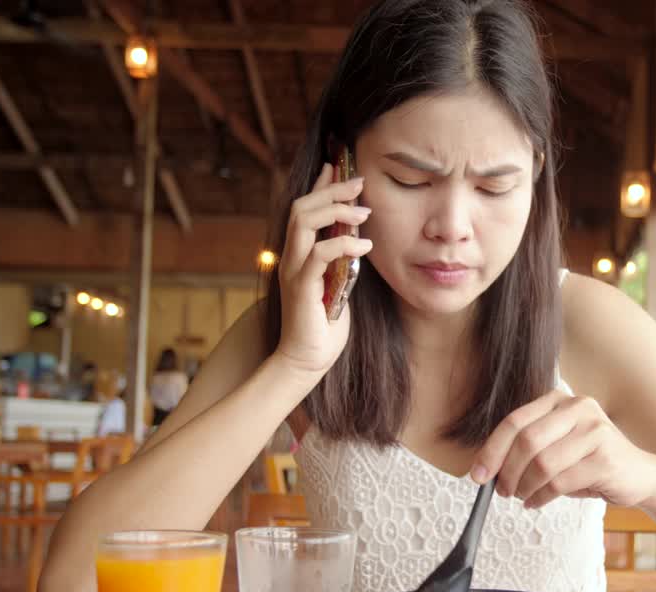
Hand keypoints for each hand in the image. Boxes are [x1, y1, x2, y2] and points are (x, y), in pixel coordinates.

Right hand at [275, 163, 372, 374]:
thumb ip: (341, 260)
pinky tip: (364, 246)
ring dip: (335, 210)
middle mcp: (290, 257)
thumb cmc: (325, 325)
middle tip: (359, 182)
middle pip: (301, 206)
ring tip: (364, 212)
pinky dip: (342, 245)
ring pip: (303, 222)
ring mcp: (292, 270)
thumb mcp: (338, 283)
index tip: (339, 166)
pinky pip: (318, 254)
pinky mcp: (301, 288)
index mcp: (298, 254)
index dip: (320, 184)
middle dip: (331, 190)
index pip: (304, 208)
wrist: (307, 360)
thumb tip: (357, 236)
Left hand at [470, 390, 655, 509]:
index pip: (515, 421)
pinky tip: (536, 502)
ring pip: (542, 464)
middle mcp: (579, 408)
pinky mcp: (605, 459)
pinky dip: (541, 497)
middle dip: (507, 471)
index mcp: (560, 400)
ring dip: (524, 487)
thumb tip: (486, 468)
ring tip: (521, 496)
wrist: (639, 474)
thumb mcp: (558, 444)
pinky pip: (560, 482)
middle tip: (502, 490)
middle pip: (526, 441)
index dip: (492, 450)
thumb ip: (527, 447)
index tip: (478, 474)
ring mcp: (595, 432)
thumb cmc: (590, 461)